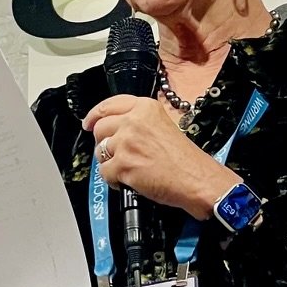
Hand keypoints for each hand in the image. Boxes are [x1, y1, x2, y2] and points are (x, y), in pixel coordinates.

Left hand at [82, 96, 234, 216]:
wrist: (197, 179)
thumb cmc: (186, 159)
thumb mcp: (163, 125)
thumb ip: (139, 122)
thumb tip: (116, 129)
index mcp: (145, 107)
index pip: (109, 105)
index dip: (95, 115)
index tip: (89, 123)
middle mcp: (134, 121)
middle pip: (100, 128)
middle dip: (104, 142)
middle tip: (114, 153)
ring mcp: (127, 142)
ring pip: (100, 151)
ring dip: (109, 162)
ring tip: (128, 168)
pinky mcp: (123, 164)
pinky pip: (104, 172)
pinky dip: (114, 180)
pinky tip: (129, 180)